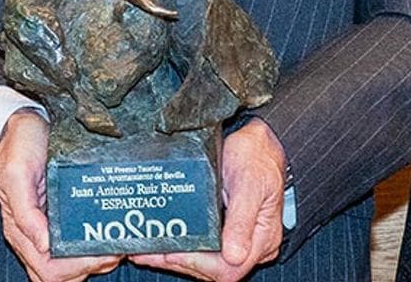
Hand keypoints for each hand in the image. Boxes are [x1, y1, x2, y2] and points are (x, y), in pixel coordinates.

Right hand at [0, 109, 122, 281]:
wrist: (24, 122)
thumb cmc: (18, 144)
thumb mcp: (17, 172)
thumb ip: (25, 211)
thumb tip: (43, 244)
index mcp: (21, 228)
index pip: (48, 268)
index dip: (76, 266)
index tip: (102, 251)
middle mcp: (34, 233)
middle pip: (61, 274)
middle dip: (90, 265)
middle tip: (115, 248)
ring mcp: (48, 226)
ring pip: (69, 266)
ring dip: (94, 260)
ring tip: (115, 242)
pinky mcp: (60, 215)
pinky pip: (73, 243)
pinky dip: (92, 245)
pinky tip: (108, 233)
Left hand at [129, 118, 286, 280]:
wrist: (260, 141)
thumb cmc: (257, 156)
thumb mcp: (249, 182)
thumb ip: (241, 219)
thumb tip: (234, 255)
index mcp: (262, 237)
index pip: (229, 268)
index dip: (199, 264)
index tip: (173, 253)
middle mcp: (252, 244)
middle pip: (214, 269)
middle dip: (180, 262)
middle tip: (149, 254)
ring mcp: (239, 238)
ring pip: (206, 261)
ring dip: (177, 258)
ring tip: (148, 252)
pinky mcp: (227, 230)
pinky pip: (205, 247)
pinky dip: (184, 246)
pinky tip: (165, 242)